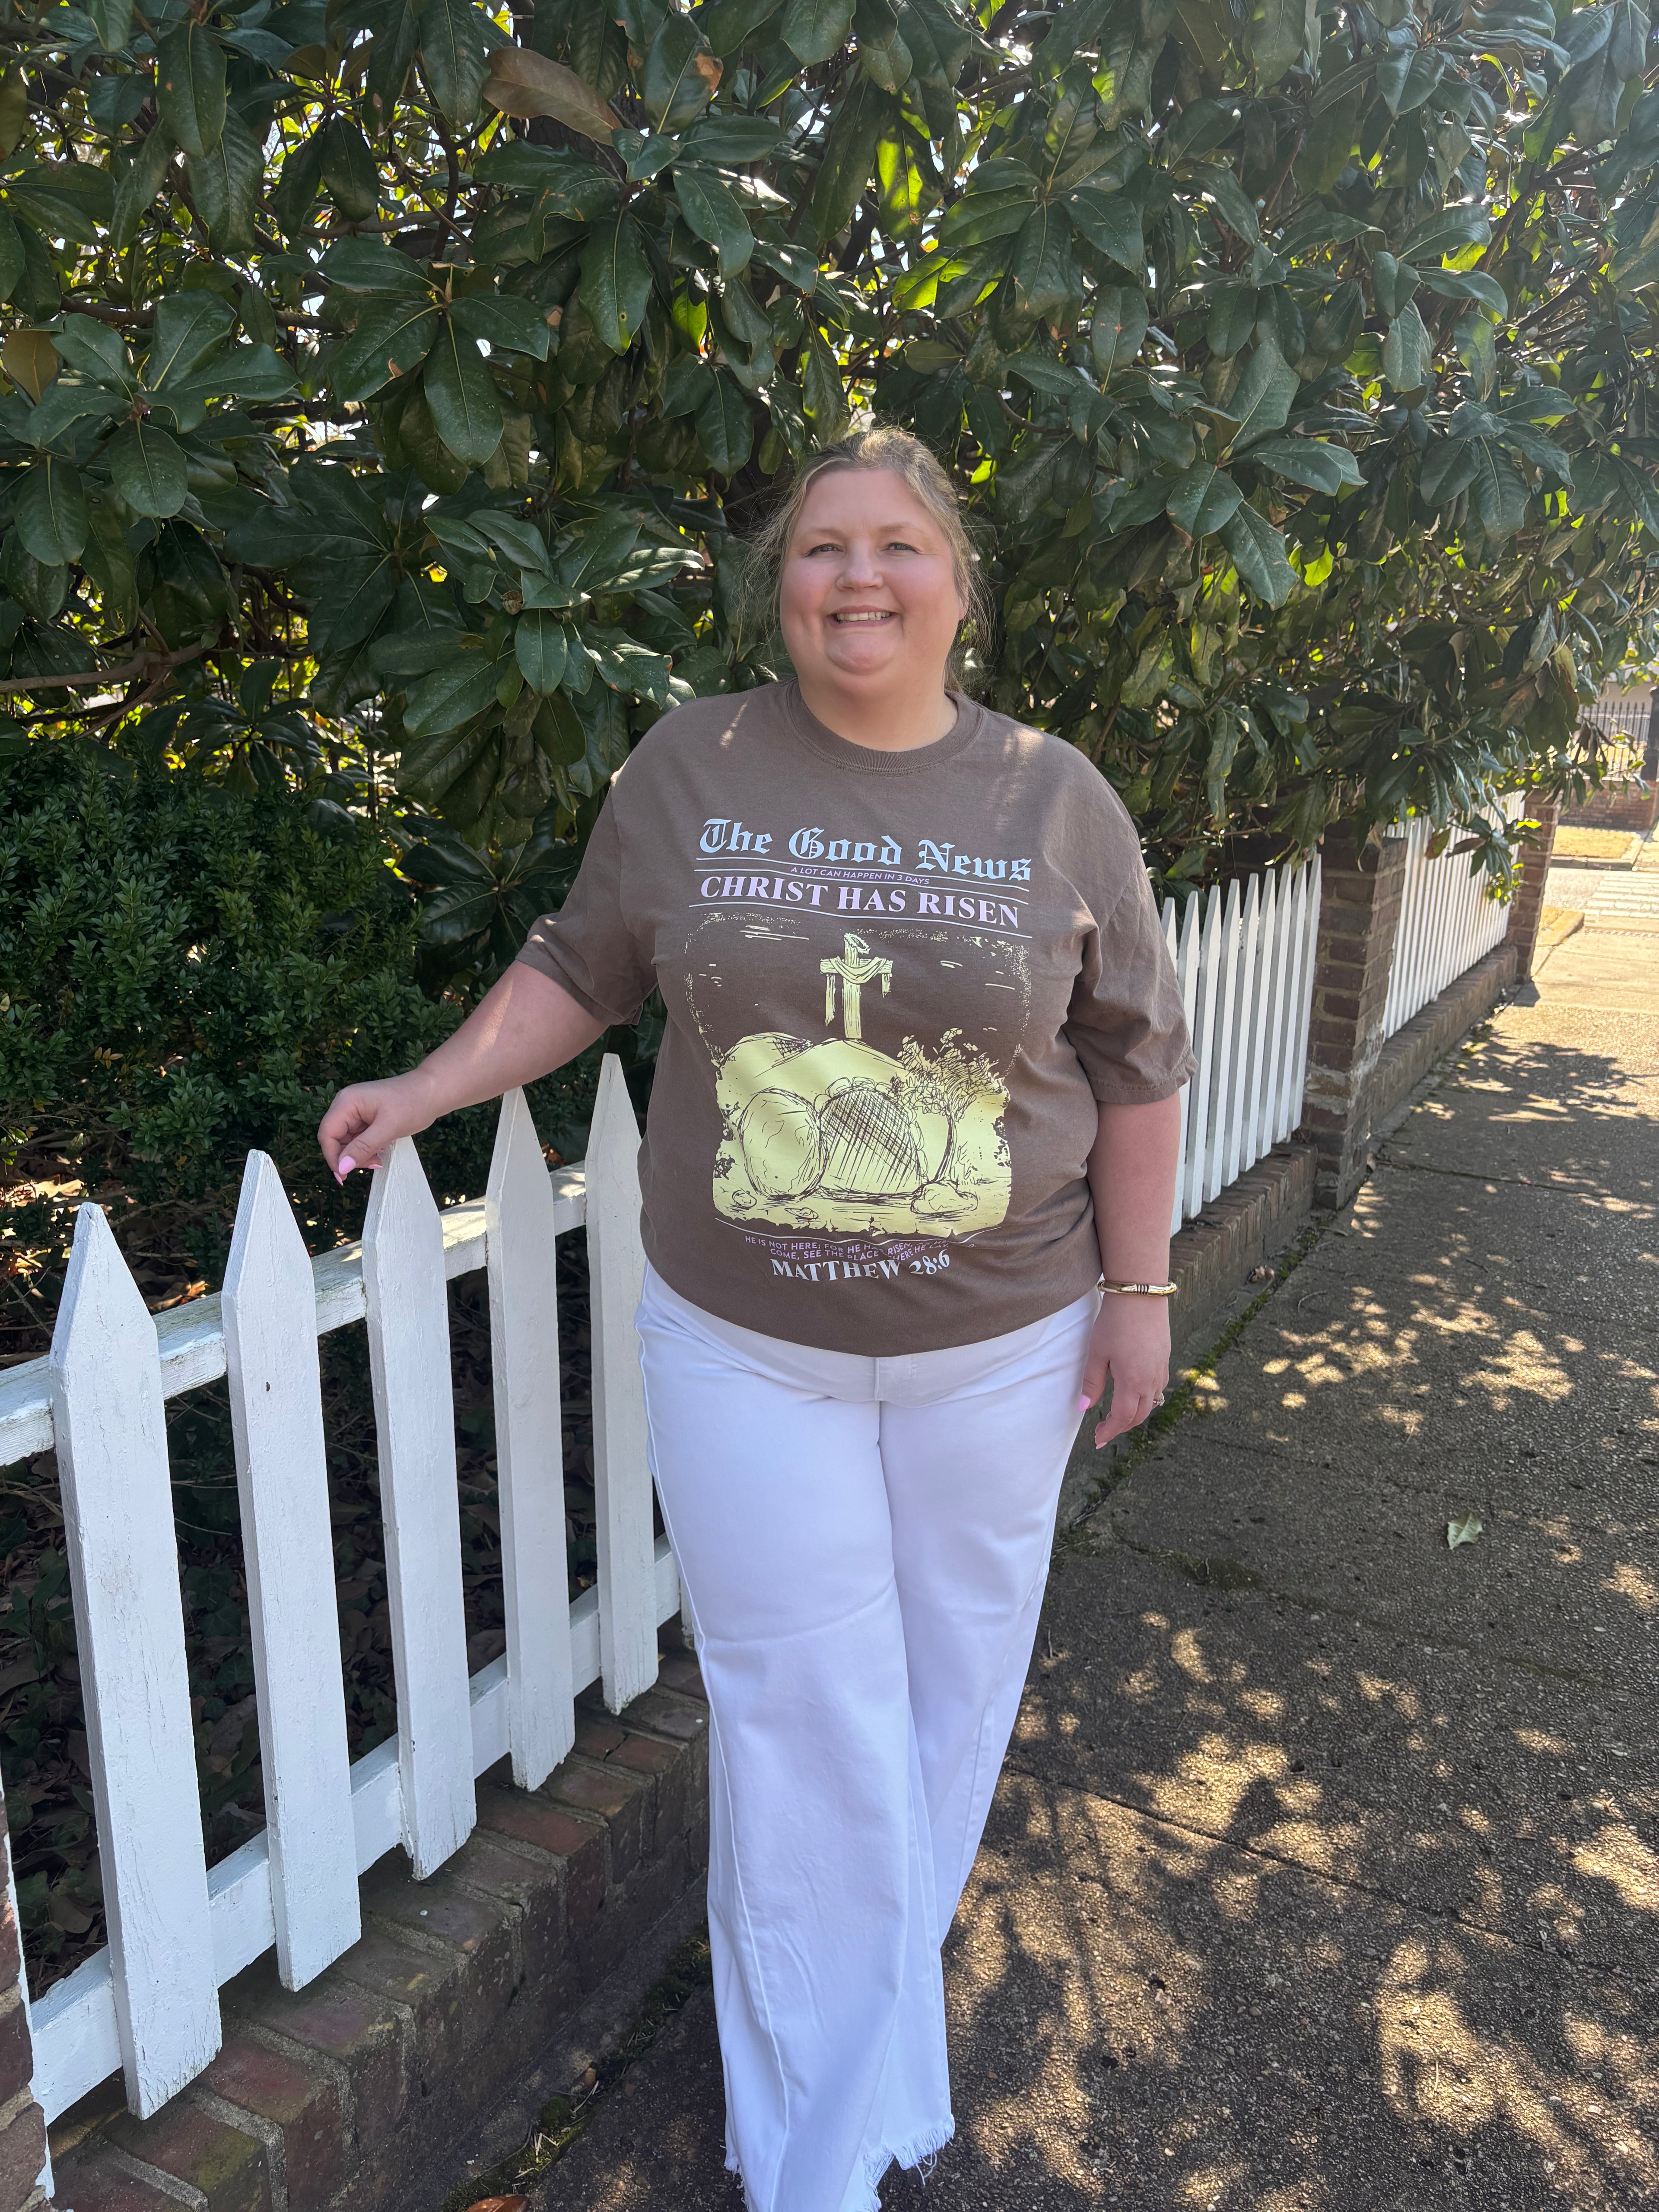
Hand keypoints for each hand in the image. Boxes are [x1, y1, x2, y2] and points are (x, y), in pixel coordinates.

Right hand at [317, 1071, 435, 1180]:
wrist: (433, 1091)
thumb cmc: (413, 1103)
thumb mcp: (388, 1128)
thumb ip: (363, 1148)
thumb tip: (342, 1168)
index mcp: (347, 1102)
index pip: (327, 1134)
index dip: (332, 1157)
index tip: (344, 1175)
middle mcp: (346, 1105)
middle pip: (334, 1138)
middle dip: (348, 1157)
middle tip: (372, 1165)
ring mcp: (355, 1111)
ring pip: (346, 1141)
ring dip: (358, 1155)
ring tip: (379, 1159)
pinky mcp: (365, 1118)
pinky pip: (357, 1139)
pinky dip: (365, 1149)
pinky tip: (380, 1151)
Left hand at [1078, 1295, 1170, 1446]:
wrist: (1141, 1295)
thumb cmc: (1115, 1323)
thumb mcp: (1097, 1353)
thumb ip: (1092, 1383)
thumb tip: (1083, 1409)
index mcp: (1133, 1381)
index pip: (1122, 1417)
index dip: (1110, 1431)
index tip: (1097, 1440)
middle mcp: (1151, 1380)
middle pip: (1139, 1416)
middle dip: (1121, 1427)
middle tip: (1104, 1431)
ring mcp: (1161, 1369)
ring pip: (1151, 1404)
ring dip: (1135, 1415)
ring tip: (1117, 1417)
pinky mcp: (1165, 1359)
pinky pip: (1158, 1388)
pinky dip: (1146, 1399)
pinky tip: (1134, 1395)